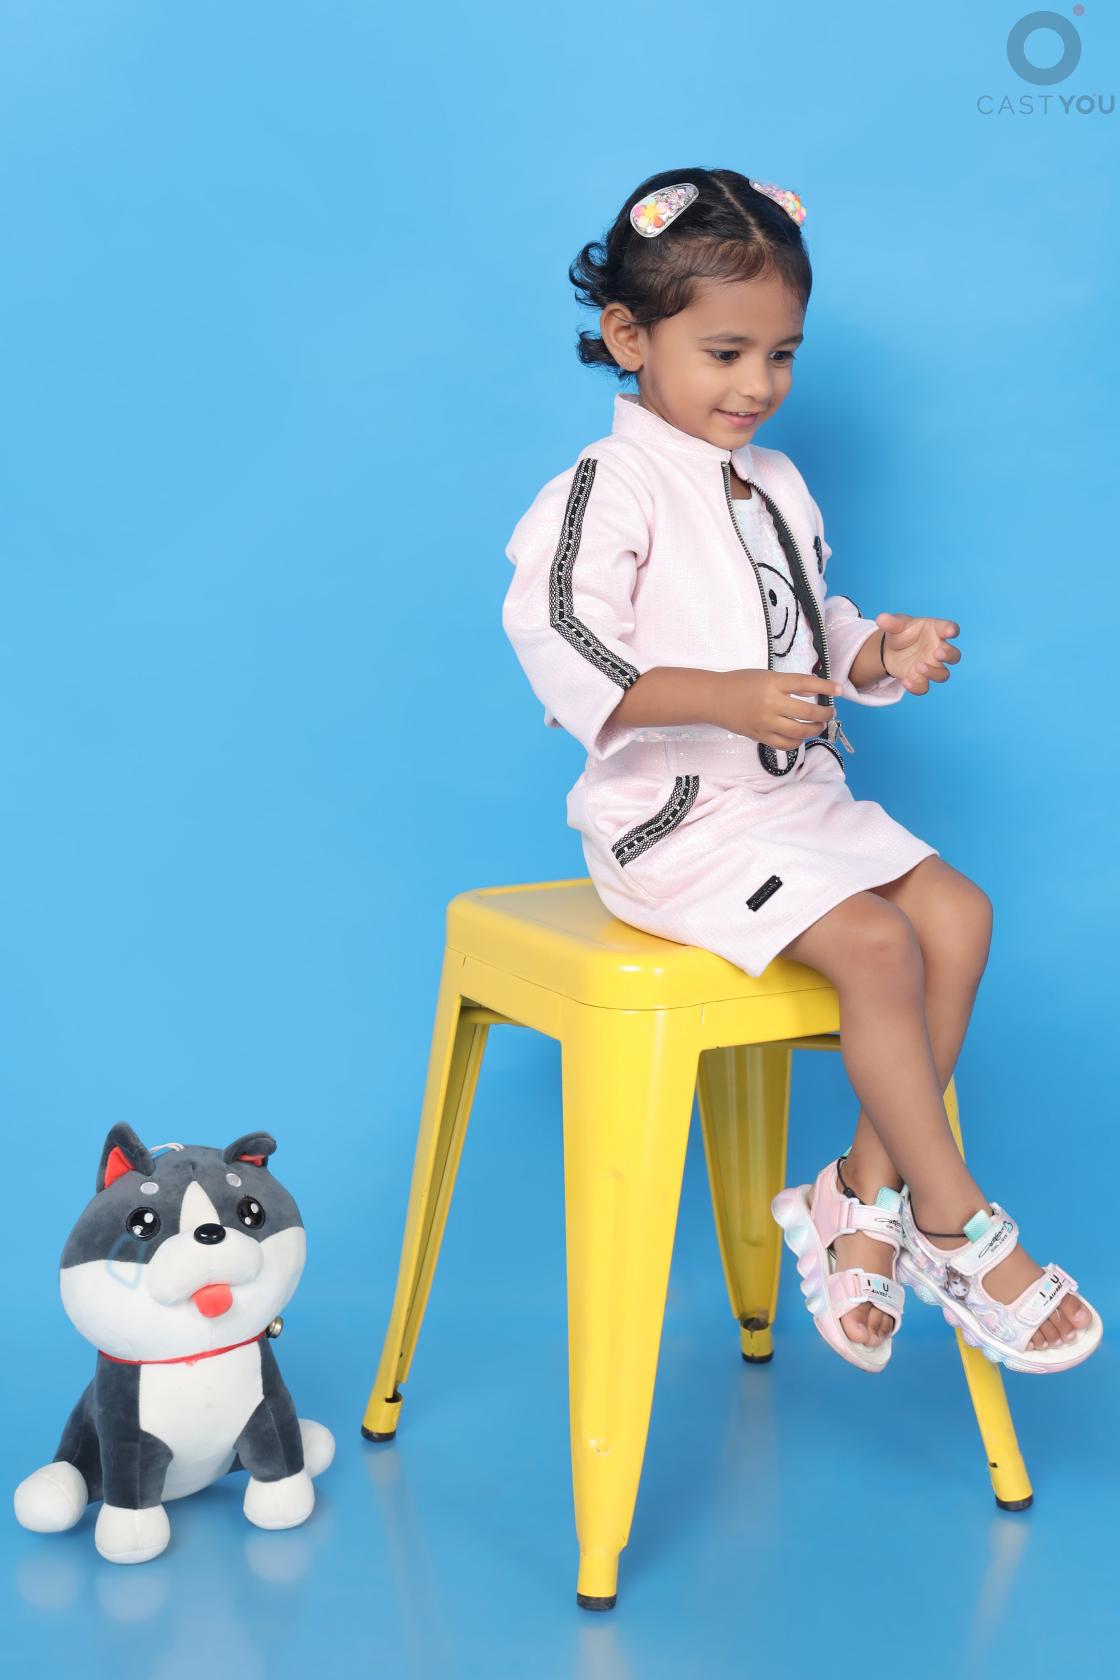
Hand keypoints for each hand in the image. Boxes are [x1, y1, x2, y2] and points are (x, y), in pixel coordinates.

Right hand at [711, 669, 843, 750]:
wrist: (714, 699)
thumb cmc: (740, 683)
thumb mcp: (766, 676)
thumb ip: (789, 684)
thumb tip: (813, 694)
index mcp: (772, 682)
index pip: (806, 684)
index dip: (826, 687)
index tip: (839, 690)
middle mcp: (770, 702)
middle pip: (807, 711)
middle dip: (824, 713)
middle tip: (830, 712)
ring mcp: (765, 722)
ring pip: (799, 731)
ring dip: (815, 729)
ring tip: (819, 725)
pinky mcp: (760, 736)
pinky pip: (786, 744)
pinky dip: (798, 741)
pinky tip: (801, 736)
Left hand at [876, 612, 960, 694]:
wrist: (891, 650)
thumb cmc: (902, 633)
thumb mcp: (896, 625)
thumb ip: (891, 623)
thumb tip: (881, 619)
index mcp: (936, 631)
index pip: (949, 628)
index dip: (951, 630)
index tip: (950, 631)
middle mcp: (938, 650)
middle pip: (954, 656)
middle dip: (948, 655)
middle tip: (937, 653)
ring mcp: (932, 666)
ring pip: (943, 674)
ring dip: (933, 672)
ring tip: (918, 666)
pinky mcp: (921, 679)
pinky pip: (924, 687)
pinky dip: (916, 687)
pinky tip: (905, 682)